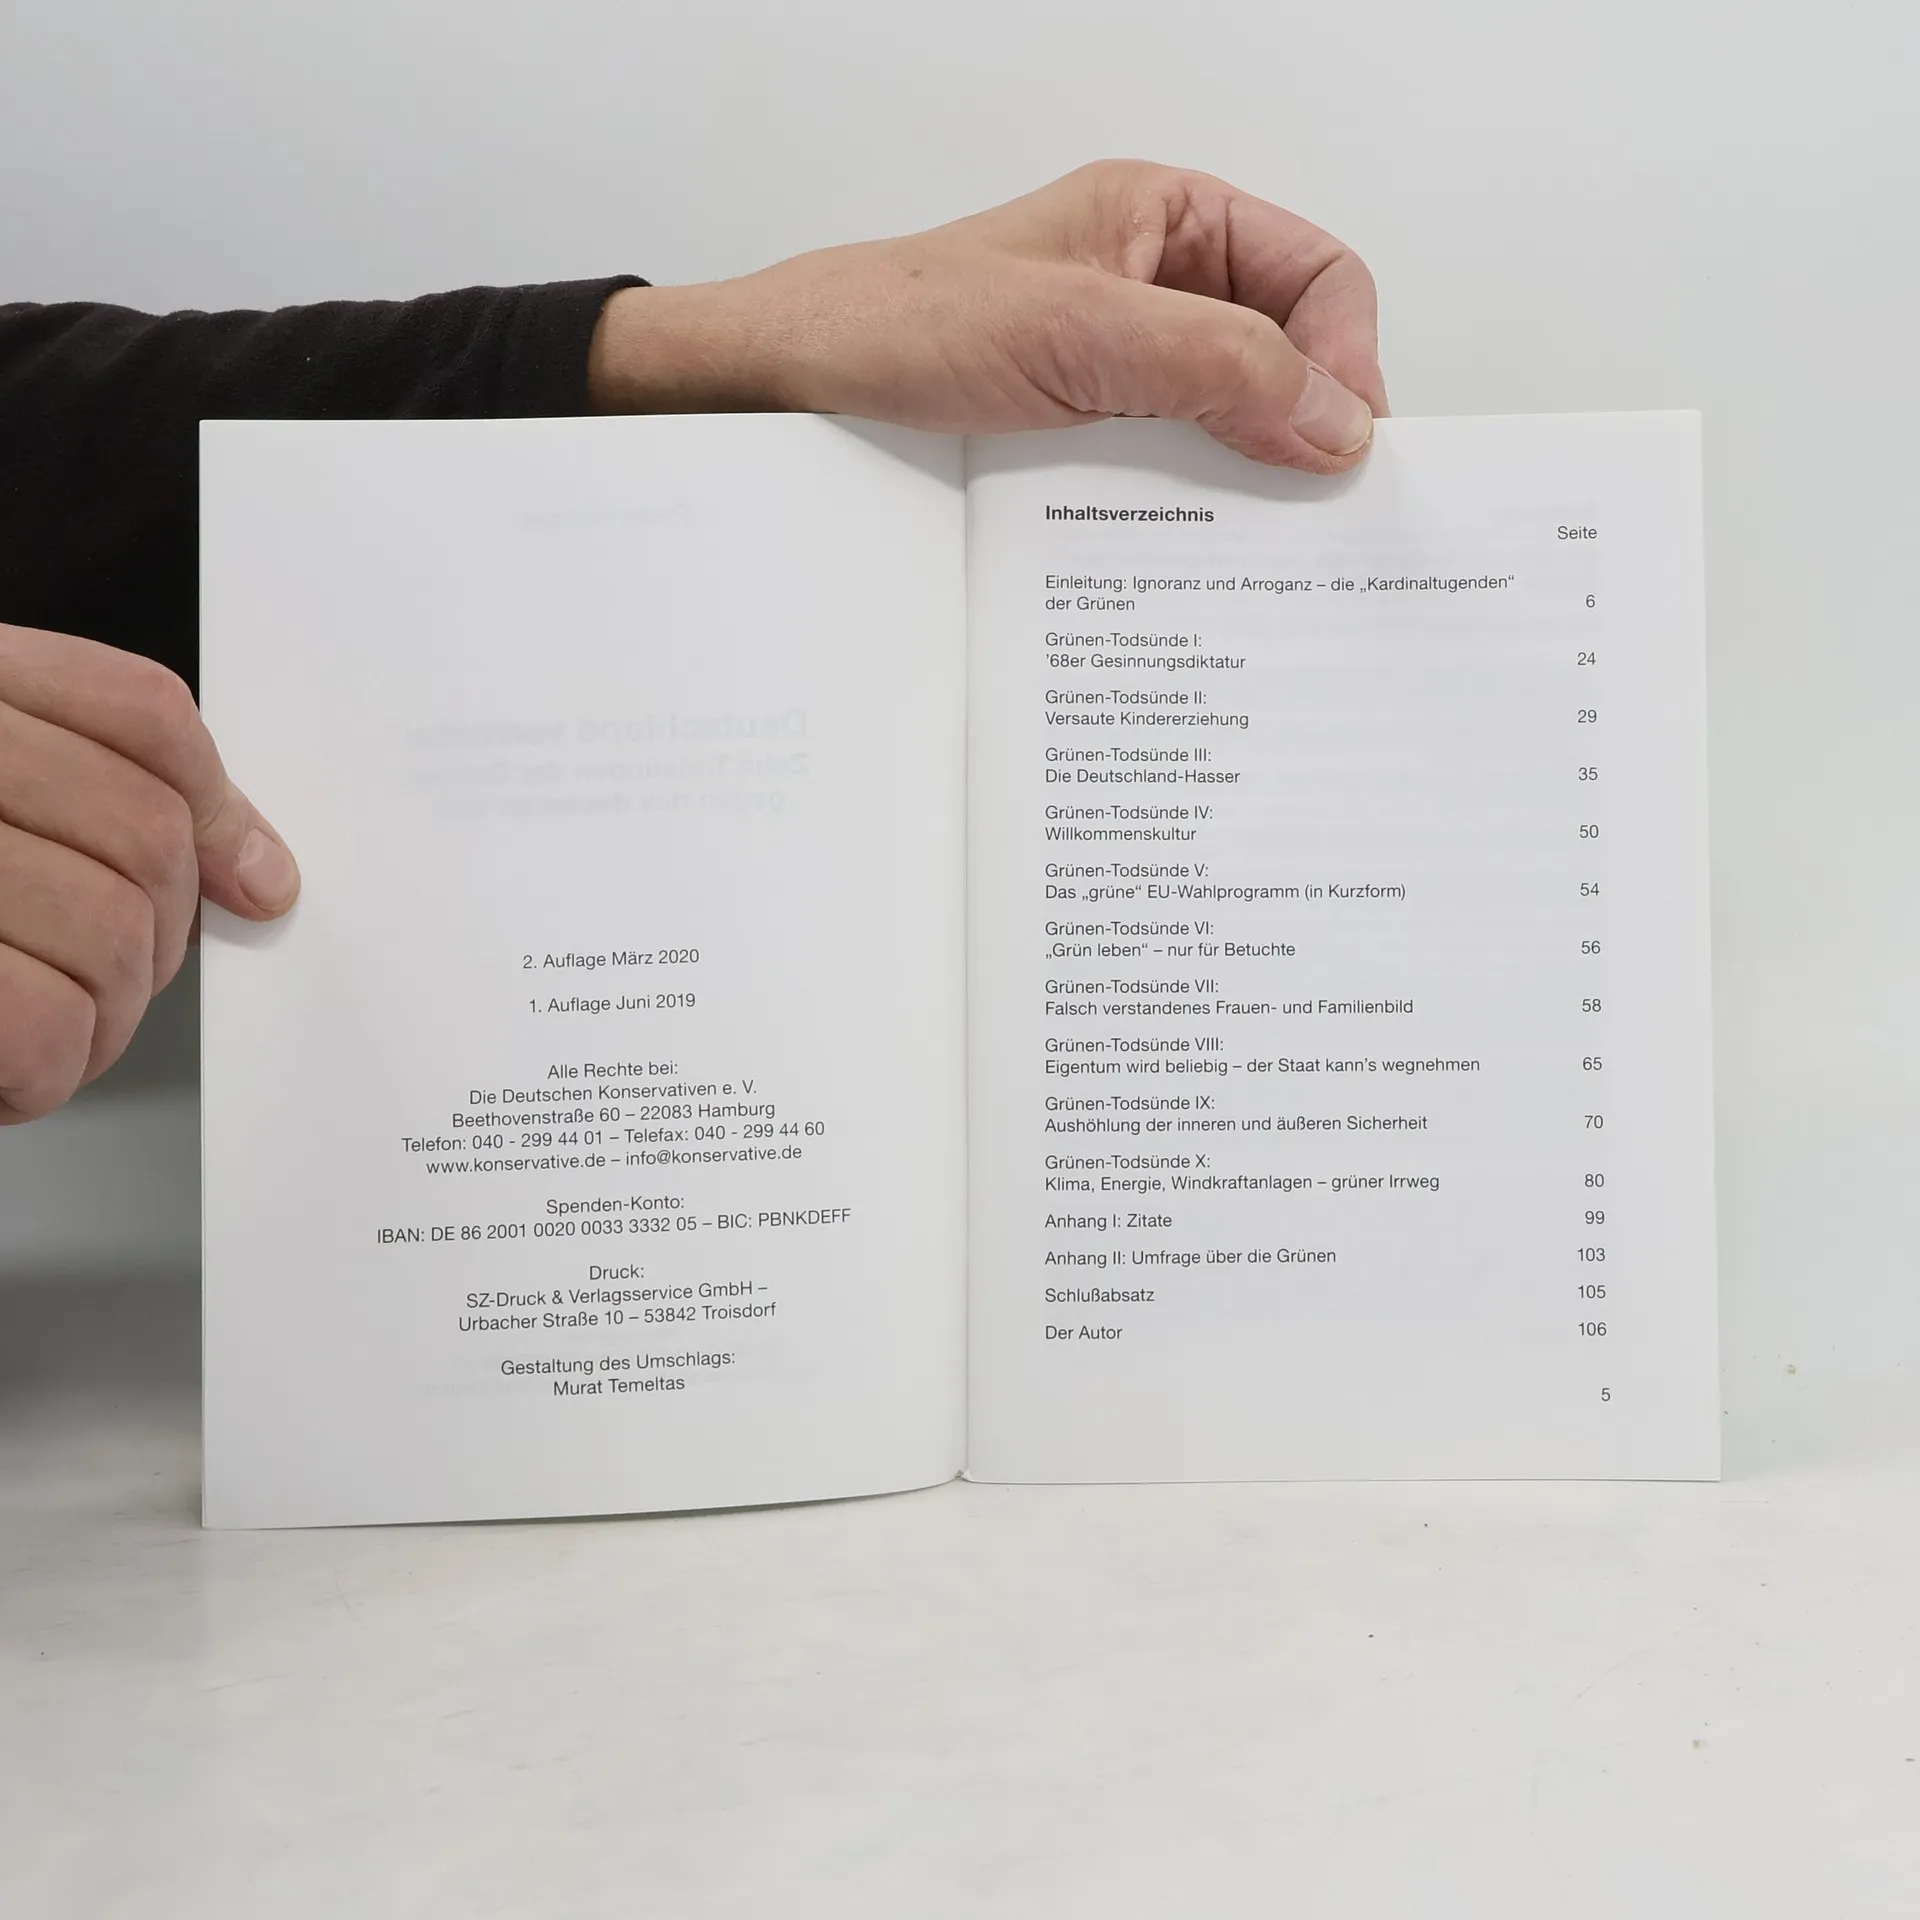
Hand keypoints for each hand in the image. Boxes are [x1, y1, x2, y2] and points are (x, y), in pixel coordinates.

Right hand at [0, 624, 299, 1122]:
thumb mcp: (2, 809)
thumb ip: (100, 802)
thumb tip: (260, 876)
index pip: (139, 714)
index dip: (217, 809)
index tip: (248, 885)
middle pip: (144, 833)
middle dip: (155, 936)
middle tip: (100, 979)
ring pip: (109, 930)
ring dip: (104, 1013)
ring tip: (39, 1025)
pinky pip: (38, 1023)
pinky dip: (45, 1069)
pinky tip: (6, 1068)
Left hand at [589, 159, 1385, 471]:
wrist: (791, 388)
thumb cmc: (904, 325)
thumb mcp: (1080, 333)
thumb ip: (1218, 364)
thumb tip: (1337, 421)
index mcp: (1169, 221)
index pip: (1316, 275)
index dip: (1348, 354)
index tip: (1345, 443)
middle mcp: (1155, 289)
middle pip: (1286, 353)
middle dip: (1307, 424)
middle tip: (1314, 508)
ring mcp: (1119, 365)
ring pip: (1232, 421)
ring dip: (1248, 476)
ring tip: (1252, 536)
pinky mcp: (1085, 431)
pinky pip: (1170, 469)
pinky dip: (1191, 506)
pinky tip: (1187, 545)